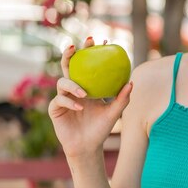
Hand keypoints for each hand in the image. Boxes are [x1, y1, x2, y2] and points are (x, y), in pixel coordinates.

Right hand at [48, 37, 132, 158]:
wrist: (88, 147)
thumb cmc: (101, 129)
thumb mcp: (114, 113)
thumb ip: (122, 98)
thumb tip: (131, 82)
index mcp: (87, 86)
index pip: (88, 65)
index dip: (92, 51)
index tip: (102, 40)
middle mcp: (74, 89)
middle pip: (69, 66)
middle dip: (71, 53)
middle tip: (77, 46)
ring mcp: (63, 98)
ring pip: (62, 82)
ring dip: (73, 85)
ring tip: (84, 93)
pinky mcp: (55, 109)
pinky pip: (59, 100)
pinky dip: (70, 102)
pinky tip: (80, 107)